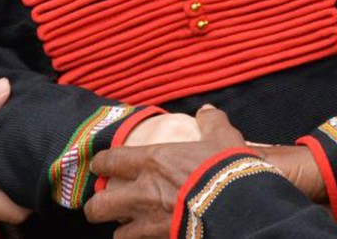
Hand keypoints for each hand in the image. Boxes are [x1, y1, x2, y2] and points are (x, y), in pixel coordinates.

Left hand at [85, 105, 247, 238]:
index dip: (101, 164)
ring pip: (117, 234)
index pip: (109, 160)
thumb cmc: (226, 169)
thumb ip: (211, 122)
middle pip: (98, 205)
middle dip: (97, 205)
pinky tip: (151, 238)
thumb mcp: (223, 137)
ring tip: (130, 226)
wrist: (238, 207)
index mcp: (152, 161)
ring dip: (123, 229)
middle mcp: (143, 192)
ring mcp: (149, 222)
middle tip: (106, 202)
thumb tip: (207, 111)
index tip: (102, 166)